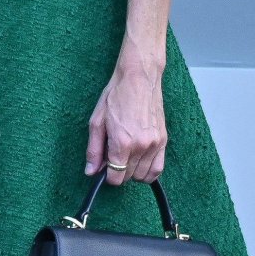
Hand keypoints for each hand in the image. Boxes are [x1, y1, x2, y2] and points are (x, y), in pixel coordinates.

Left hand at [84, 49, 166, 186]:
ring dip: (132, 172)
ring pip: (143, 175)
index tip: (104, 168)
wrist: (139, 78)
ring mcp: (155, 144)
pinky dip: (148, 172)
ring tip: (125, 158)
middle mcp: (141, 146)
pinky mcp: (163, 140)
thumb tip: (91, 172)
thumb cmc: (116, 96)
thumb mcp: (97, 122)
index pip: (115, 177)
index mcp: (122, 143)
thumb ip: (94, 150)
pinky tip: (139, 164)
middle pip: (128, 177)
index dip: (107, 176)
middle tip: (112, 157)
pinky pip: (158, 168)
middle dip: (118, 173)